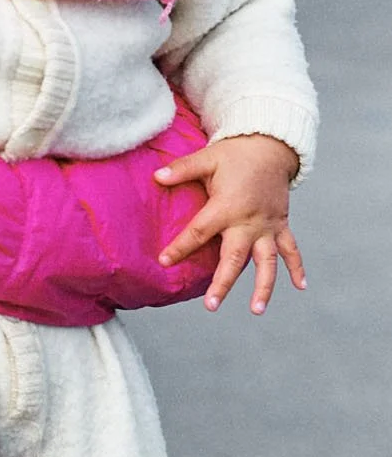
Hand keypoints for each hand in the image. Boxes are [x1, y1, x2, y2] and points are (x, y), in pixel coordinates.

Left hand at [155, 133, 304, 313]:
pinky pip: (292, 249)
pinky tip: (301, 287)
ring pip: (267, 261)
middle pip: (235, 257)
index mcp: (227, 206)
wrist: (271, 146)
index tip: (165, 261)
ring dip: (264, 286)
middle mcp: (249, 221)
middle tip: (211, 305)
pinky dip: (298, 267)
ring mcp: (268, 226)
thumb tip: (155, 177)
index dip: (180, 247)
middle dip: (223, 282)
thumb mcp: (207, 158)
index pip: (199, 231)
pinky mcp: (281, 225)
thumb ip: (182, 169)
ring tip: (256, 310)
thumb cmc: (235, 154)